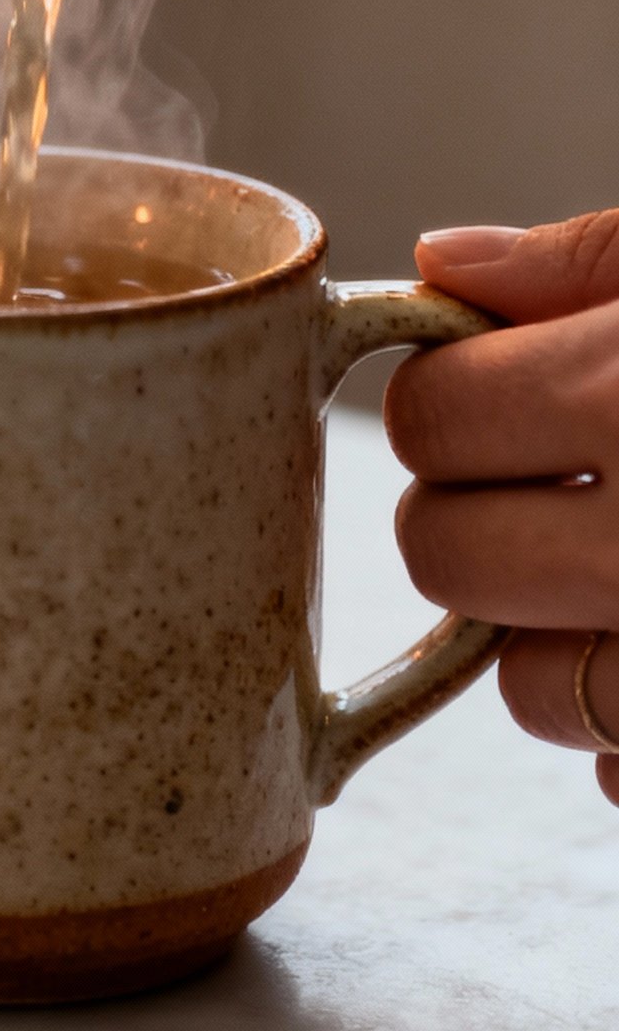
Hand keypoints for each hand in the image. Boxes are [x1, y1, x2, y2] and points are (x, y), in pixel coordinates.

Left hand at [386, 211, 618, 801]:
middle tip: (557, 485)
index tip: (510, 396)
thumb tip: (442, 261)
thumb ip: (588, 264)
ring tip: (618, 571)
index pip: (431, 415)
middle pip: (443, 556)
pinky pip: (612, 769)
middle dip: (481, 518)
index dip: (456, 401)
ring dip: (550, 634)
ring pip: (523, 686)